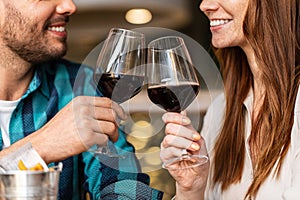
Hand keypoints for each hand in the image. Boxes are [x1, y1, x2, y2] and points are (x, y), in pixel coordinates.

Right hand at [9, 96, 125, 162]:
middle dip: (117, 124)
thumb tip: (110, 112)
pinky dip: (103, 143)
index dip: (118, 109)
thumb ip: (89, 108)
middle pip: (112, 114)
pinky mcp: (87, 137)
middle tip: (115, 132)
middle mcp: (84, 110)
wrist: (44, 143)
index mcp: (81, 101)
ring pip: (111, 127)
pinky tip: (95, 143)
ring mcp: (86, 123)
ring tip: (106, 139)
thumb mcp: (72, 111)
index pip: (107, 101)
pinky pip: (105, 139)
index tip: (122, 116)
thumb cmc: (58, 130)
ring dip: (112, 135)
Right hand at [160, 112, 208, 198]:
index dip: (176, 117)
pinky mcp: (165, 159)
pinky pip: (169, 151)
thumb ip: (190, 127)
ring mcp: (166, 148)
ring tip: (194, 148)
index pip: (168, 118)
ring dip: (184, 142)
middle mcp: (170, 138)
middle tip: (195, 138)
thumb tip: (183, 111)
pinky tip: (188, 156)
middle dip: (185, 131)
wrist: (198, 176)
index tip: (187, 121)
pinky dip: (181, 152)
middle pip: (169, 127)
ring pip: (169, 139)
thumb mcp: (199, 140)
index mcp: (177, 131)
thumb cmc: (198, 158)